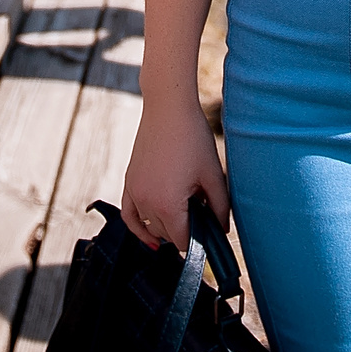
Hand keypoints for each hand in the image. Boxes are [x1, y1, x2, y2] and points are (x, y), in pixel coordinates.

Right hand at [120, 101, 227, 254]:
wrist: (168, 109)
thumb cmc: (192, 138)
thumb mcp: (213, 175)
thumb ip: (220, 207)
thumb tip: (221, 230)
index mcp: (168, 204)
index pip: (183, 242)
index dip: (200, 240)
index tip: (211, 232)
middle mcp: (146, 203)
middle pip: (167, 236)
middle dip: (186, 232)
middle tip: (204, 215)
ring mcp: (134, 193)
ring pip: (150, 227)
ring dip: (167, 228)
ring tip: (186, 214)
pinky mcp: (129, 182)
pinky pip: (129, 216)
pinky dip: (139, 228)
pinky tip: (151, 238)